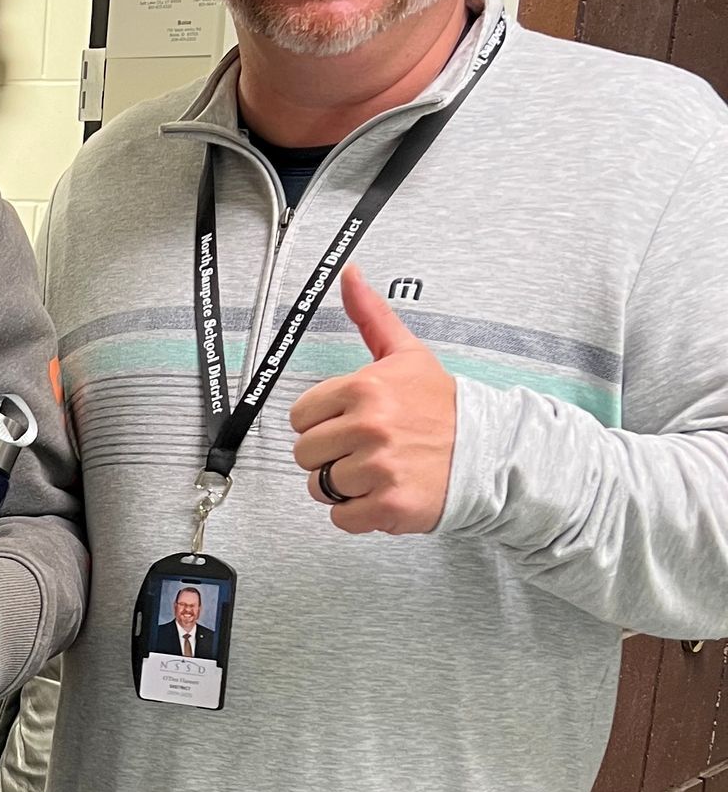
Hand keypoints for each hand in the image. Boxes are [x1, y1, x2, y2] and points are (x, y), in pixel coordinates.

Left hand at [289, 267, 455, 534]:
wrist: (491, 452)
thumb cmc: (445, 408)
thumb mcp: (406, 354)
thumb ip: (371, 314)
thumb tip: (349, 274)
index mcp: (364, 389)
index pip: (301, 416)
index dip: (323, 422)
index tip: (351, 422)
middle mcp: (369, 427)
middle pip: (305, 453)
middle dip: (330, 455)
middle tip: (366, 449)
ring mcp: (378, 468)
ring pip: (320, 487)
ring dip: (344, 485)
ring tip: (377, 471)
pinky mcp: (388, 505)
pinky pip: (342, 517)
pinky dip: (358, 513)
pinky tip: (383, 493)